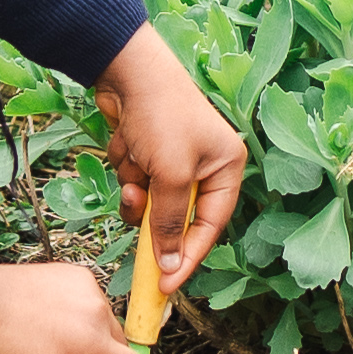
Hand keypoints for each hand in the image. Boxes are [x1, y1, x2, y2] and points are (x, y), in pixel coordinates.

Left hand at [87, 25, 245, 296]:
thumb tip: (168, 265)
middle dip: (152, 212)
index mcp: (227, 168)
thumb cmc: (162, 117)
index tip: (165, 285)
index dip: (187, 257)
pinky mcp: (148, 152)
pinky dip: (126, 168)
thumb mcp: (172, 175)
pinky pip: (135, 180)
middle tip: (138, 203)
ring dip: (135, 189)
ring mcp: (175, 158)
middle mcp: (205, 165)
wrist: (126, 69)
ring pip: (150, 202)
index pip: (210, 227)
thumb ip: (169, 223)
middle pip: (176, 217)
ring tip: (132, 165)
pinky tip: (125, 143)